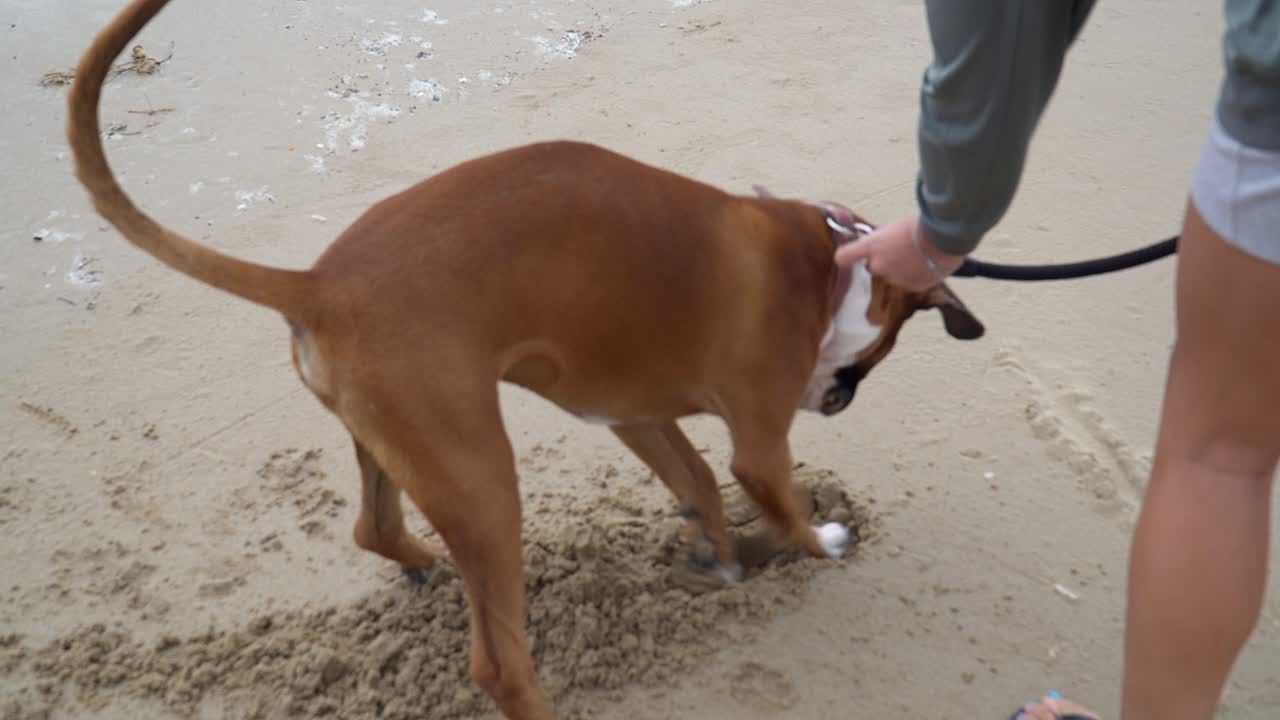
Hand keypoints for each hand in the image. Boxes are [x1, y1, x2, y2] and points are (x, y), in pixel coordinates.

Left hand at [834, 215, 966, 292]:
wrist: (945, 237)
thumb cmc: (921, 226)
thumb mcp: (894, 227)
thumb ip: (882, 240)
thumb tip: (880, 244)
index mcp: (871, 247)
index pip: (843, 257)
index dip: (846, 256)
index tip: (849, 255)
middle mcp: (879, 265)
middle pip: (873, 266)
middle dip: (882, 261)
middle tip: (898, 251)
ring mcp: (894, 278)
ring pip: (892, 276)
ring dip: (899, 269)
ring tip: (916, 256)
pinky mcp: (911, 287)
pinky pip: (908, 282)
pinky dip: (915, 276)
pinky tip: (925, 264)